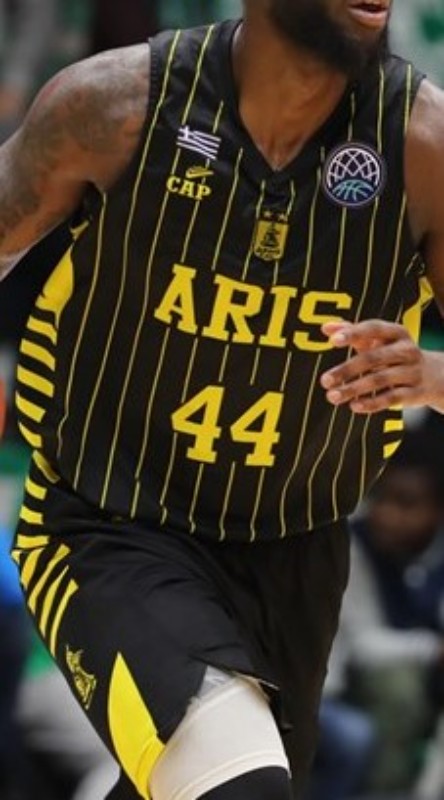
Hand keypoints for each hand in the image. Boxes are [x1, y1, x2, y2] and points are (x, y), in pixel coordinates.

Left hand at [320, 319, 443, 414]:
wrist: (435, 376)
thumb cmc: (395, 354)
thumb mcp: (379, 341)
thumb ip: (352, 332)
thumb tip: (326, 327)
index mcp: (396, 332)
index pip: (373, 329)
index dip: (353, 333)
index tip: (333, 341)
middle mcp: (406, 350)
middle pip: (373, 358)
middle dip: (347, 369)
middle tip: (325, 380)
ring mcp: (412, 371)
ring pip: (380, 379)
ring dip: (354, 389)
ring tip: (332, 396)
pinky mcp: (415, 393)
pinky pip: (392, 398)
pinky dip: (372, 403)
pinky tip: (354, 406)